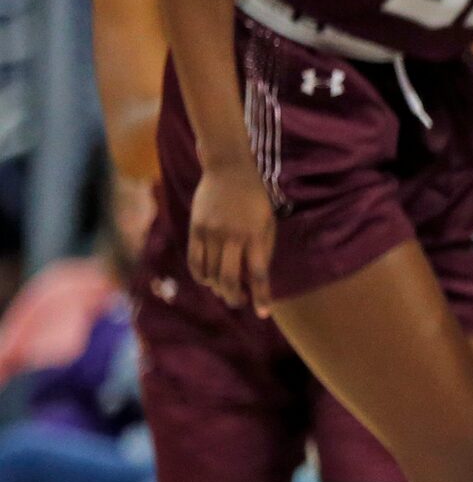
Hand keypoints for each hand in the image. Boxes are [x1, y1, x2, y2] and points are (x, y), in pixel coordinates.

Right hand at [188, 161, 274, 313]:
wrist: (229, 168)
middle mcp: (233, 236)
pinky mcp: (196, 228)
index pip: (258, 274)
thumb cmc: (255, 198)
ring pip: (210, 273)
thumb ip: (263, 248)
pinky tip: (207, 280)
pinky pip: (195, 260)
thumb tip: (256, 279)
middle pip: (229, 279)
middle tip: (239, 302)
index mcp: (256, 235)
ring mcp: (212, 232)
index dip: (261, 296)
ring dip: (217, 287)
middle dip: (235, 297)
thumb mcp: (268, 221)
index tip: (263, 313)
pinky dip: (200, 275)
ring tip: (224, 289)